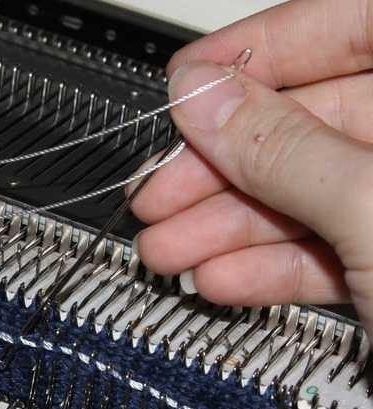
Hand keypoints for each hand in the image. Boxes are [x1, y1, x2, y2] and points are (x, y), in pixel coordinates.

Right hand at [131, 0, 372, 336]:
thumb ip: (286, 152)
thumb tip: (206, 103)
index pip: (357, 23)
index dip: (264, 46)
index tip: (187, 81)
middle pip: (314, 124)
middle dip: (222, 164)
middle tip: (159, 186)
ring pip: (309, 197)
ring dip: (226, 226)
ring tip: (166, 246)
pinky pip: (326, 254)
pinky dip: (267, 269)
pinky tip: (218, 278)